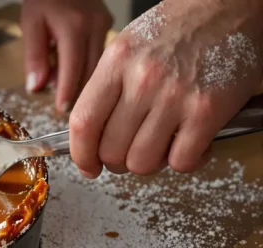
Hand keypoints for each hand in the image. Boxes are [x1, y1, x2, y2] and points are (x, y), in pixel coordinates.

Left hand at [21, 0, 112, 111]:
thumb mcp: (31, 23)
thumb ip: (34, 56)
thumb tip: (36, 87)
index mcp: (74, 26)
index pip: (73, 69)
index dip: (67, 93)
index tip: (62, 111)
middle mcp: (95, 26)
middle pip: (90, 71)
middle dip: (78, 93)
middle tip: (63, 107)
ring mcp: (105, 26)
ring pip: (98, 66)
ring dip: (83, 82)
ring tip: (64, 89)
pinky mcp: (109, 26)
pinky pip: (100, 55)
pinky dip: (87, 68)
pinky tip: (73, 72)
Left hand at [69, 0, 262, 177]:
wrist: (230, 8)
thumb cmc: (178, 28)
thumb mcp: (128, 48)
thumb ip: (107, 88)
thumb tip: (90, 135)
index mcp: (116, 62)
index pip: (83, 123)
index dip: (81, 155)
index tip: (88, 166)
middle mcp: (142, 79)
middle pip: (111, 149)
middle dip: (118, 162)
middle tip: (130, 152)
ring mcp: (175, 96)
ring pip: (143, 162)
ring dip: (150, 163)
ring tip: (162, 145)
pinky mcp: (207, 110)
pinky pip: (182, 161)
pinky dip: (185, 160)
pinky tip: (191, 142)